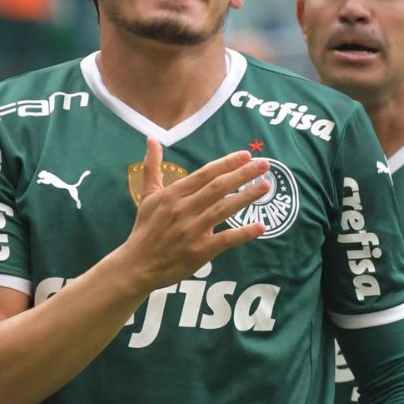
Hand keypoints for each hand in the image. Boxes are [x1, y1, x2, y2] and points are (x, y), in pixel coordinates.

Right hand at [119, 138, 269, 291]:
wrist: (137, 265)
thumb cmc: (145, 228)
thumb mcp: (147, 196)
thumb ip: (152, 167)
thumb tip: (152, 139)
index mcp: (174, 194)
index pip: (206, 173)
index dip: (227, 163)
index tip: (246, 155)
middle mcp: (183, 209)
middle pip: (218, 187)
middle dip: (243, 174)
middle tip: (265, 164)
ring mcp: (192, 230)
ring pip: (224, 209)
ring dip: (247, 196)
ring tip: (266, 186)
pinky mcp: (199, 251)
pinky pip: (225, 239)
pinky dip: (243, 233)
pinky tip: (260, 226)